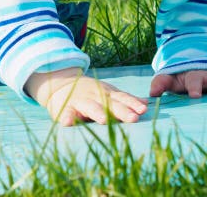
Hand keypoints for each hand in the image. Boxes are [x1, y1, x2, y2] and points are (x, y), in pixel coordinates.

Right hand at [25, 67, 147, 125]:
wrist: (60, 84)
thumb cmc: (89, 93)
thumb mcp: (107, 92)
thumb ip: (124, 99)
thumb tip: (146, 103)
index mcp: (107, 94)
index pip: (122, 98)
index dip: (132, 104)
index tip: (144, 110)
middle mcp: (95, 96)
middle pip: (110, 104)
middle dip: (121, 111)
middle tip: (133, 118)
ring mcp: (80, 101)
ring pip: (89, 107)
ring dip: (96, 112)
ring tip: (103, 120)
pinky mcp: (65, 108)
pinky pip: (66, 113)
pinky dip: (67, 117)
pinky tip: (68, 122)